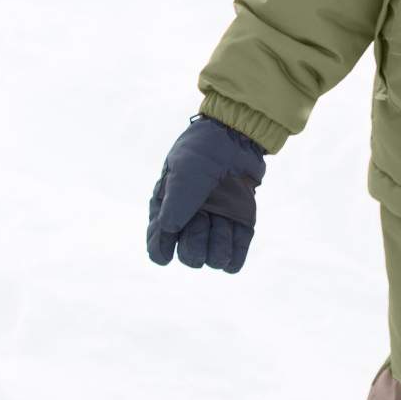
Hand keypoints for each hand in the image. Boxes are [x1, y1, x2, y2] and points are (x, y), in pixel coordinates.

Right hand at [146, 116, 266, 273]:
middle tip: (202, 222)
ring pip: (214, 254)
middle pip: (189, 251)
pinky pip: (237, 250)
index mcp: (170, 205)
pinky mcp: (240, 219)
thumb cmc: (204, 151)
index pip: (160, 238)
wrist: (238, 136)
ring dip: (217, 249)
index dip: (160, 250)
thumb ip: (178, 200)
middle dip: (194, 246)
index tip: (164, 257)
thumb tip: (168, 229)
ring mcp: (217, 219)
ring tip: (222, 227)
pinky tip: (231, 263)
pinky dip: (234, 259)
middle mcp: (192, 216)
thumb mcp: (185, 171)